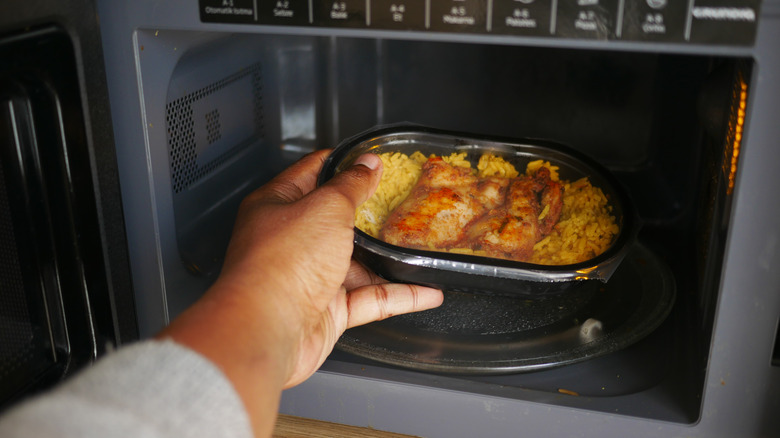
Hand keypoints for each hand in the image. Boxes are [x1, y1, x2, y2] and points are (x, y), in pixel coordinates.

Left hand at [159, 149, 442, 436]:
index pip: (312, 173)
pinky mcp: (326, 312)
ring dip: (388, 259)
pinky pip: (369, 299)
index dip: (343, 163)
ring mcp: (308, 278)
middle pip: (336, 221)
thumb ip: (352, 184)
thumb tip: (368, 163)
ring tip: (420, 247)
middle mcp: (290, 241)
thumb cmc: (284, 261)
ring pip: (356, 264)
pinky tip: (427, 291)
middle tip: (405, 202)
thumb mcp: (326, 207)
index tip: (373, 159)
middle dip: (370, 215)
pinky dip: (399, 296)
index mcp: (277, 205)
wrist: (268, 330)